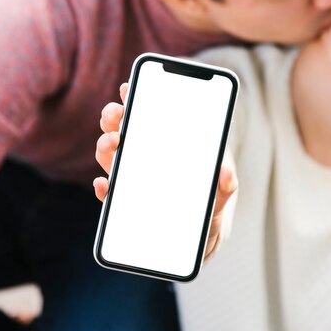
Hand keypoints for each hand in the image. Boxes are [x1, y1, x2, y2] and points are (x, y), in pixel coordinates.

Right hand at [92, 83, 236, 258]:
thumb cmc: (208, 209)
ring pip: (111, 159)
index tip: (129, 88)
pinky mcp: (127, 208)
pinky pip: (110, 196)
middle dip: (114, 118)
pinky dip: (104, 188)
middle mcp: (144, 163)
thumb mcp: (220, 195)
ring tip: (114, 141)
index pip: (146, 120)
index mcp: (166, 151)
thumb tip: (226, 173)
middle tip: (118, 113)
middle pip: (122, 134)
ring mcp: (134, 184)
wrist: (200, 241)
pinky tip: (106, 183)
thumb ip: (226, 188)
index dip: (135, 100)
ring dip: (106, 147)